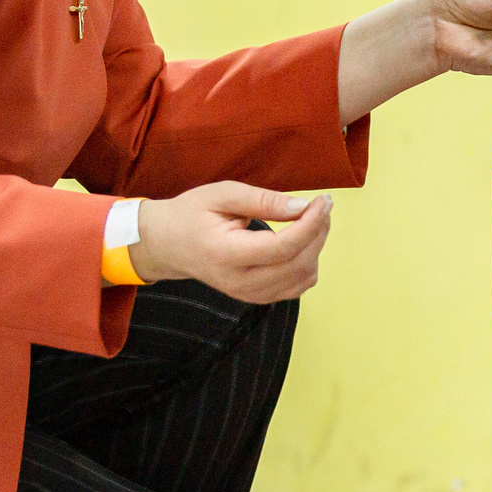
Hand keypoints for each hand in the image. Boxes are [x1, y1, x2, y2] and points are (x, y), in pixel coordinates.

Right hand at [131, 183, 331, 303]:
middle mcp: (238, 282)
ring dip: (316, 248)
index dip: (310, 224)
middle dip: (318, 233)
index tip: (323, 201)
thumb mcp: (222, 194)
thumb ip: (263, 201)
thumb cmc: (192, 214)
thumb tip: (302, 207)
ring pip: (302, 279)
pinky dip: (308, 262)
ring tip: (312, 219)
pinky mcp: (256, 297)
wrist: (168, 244)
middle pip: (297, 265)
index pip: (281, 248)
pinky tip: (301, 240)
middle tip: (322, 205)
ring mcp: (248, 294)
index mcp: (225, 254)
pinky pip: (296, 287)